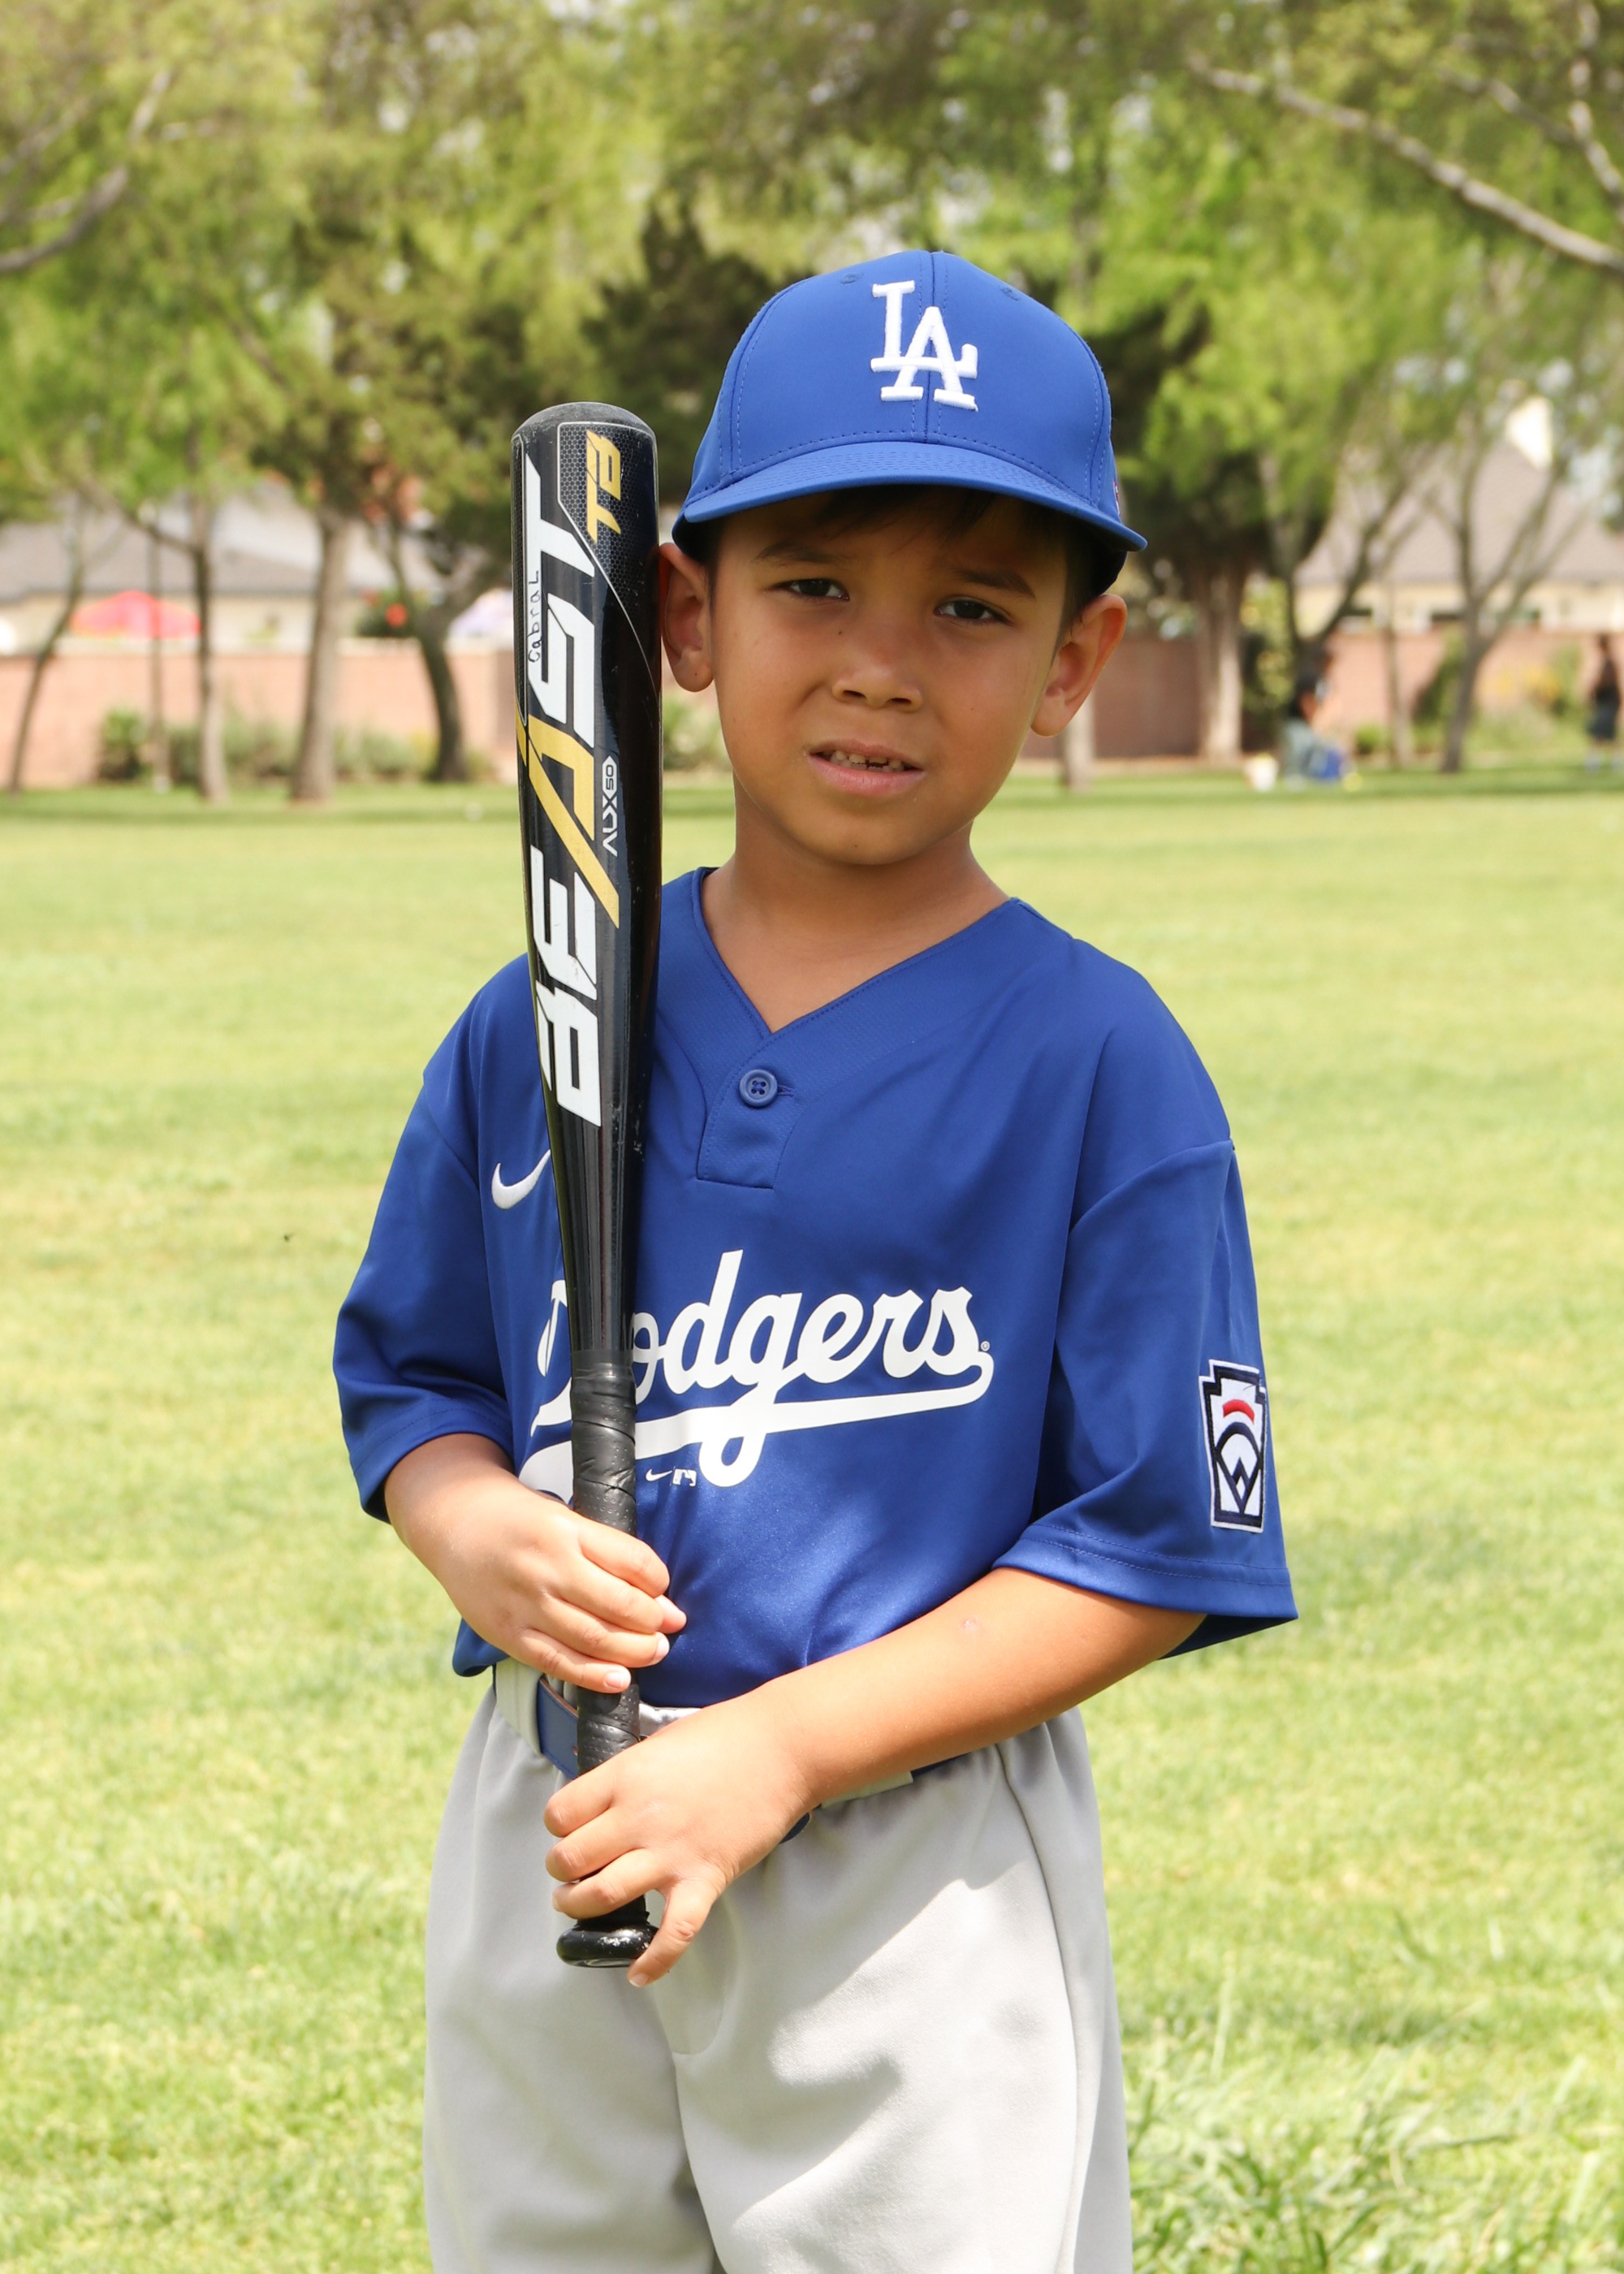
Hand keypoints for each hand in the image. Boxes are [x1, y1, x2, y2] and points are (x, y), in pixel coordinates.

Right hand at [384, 1434, 683, 1691]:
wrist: (454, 1523)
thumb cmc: (520, 1519)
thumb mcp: (563, 1516)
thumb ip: (604, 1549)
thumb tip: (655, 1592)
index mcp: (565, 1530)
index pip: (631, 1561)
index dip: (659, 1581)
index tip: (666, 1591)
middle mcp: (547, 1567)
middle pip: (617, 1604)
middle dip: (653, 1622)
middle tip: (671, 1628)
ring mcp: (525, 1604)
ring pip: (592, 1638)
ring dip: (633, 1650)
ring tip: (655, 1652)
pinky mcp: (508, 1634)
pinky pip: (557, 1662)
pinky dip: (592, 1675)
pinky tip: (618, 1679)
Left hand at [544, 1690, 812, 1985]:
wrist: (783, 1748)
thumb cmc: (724, 1736)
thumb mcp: (659, 1744)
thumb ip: (628, 1776)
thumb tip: (603, 1804)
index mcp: (625, 1777)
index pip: (560, 1814)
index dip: (558, 1826)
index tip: (569, 1829)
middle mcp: (639, 1817)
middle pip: (570, 1859)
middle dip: (561, 1871)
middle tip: (569, 1872)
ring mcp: (672, 1852)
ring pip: (603, 1895)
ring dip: (581, 1906)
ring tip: (578, 1904)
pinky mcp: (705, 1879)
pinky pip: (674, 1934)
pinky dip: (654, 1961)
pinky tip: (638, 1973)